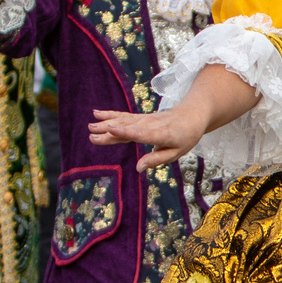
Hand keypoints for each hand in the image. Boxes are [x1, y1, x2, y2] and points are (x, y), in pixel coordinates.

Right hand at [89, 107, 203, 169]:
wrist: (191, 115)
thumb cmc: (185, 137)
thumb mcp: (175, 153)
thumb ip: (156, 159)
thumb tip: (138, 169)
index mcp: (160, 134)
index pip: (140, 133)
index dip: (125, 131)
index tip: (110, 129)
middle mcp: (150, 125)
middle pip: (127, 127)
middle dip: (109, 130)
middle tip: (91, 134)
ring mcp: (144, 119)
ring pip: (123, 120)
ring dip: (105, 122)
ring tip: (90, 126)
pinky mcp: (141, 117)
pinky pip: (124, 116)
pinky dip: (110, 114)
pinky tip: (97, 113)